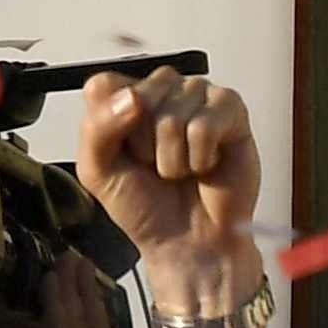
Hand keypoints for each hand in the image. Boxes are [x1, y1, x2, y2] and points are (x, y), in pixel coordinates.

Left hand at [74, 68, 263, 291]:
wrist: (187, 241)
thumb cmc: (144, 204)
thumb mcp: (98, 171)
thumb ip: (97, 128)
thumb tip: (133, 97)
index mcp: (123, 98)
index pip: (104, 86)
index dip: (109, 127)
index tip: (122, 154)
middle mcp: (161, 89)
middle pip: (139, 98)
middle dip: (144, 146)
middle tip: (155, 165)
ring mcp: (197, 94)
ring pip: (172, 116)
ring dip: (173, 158)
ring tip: (181, 168)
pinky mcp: (230, 108)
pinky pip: (205, 125)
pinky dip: (200, 158)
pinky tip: (204, 165)